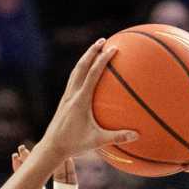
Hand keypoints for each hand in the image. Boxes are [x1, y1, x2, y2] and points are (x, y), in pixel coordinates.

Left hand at [10, 146, 87, 188]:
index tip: (15, 157)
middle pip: (39, 175)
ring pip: (55, 173)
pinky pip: (71, 181)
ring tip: (48, 145)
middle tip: (24, 148)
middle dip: (32, 161)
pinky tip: (68, 157)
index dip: (20, 170)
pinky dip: (70, 168)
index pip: (26, 184)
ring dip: (52, 160)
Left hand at [34, 38, 137, 161]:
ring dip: (85, 58)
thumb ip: (117, 137)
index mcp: (80, 100)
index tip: (113, 48)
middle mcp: (72, 95)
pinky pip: (73, 80)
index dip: (102, 60)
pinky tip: (87, 71)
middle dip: (92, 51)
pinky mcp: (64, 101)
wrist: (51, 148)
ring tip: (95, 49)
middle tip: (103, 40)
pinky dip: (81, 70)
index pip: (92, 74)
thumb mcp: (97, 142)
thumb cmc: (74, 145)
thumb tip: (137, 135)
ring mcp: (66, 97)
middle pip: (81, 66)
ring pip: (75, 71)